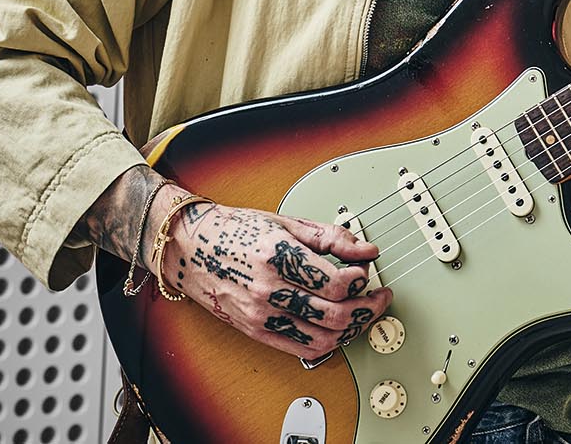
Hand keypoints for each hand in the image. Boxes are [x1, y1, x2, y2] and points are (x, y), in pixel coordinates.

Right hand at [159, 198, 391, 358]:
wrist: (191, 248)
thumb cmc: (235, 231)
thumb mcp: (286, 222)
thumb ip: (331, 237)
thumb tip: (366, 250)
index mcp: (278, 257)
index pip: (336, 283)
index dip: (361, 280)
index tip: (365, 272)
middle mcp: (269, 290)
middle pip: (336, 314)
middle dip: (368, 307)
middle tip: (379, 296)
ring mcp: (262, 315)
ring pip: (324, 338)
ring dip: (353, 328)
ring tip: (363, 312)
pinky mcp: (258, 331)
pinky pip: (303, 348)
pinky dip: (329, 342)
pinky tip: (339, 327)